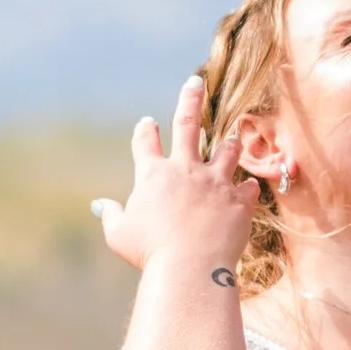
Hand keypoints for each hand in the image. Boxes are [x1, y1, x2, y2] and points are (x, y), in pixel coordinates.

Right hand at [95, 76, 260, 275]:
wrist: (189, 268)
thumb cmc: (149, 253)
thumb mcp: (119, 234)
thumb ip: (111, 215)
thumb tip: (101, 205)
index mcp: (153, 174)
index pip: (145, 143)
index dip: (145, 131)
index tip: (147, 123)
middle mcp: (185, 170)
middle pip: (187, 124)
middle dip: (190, 98)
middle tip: (195, 81)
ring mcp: (215, 182)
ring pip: (226, 150)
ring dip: (229, 143)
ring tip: (233, 137)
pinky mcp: (239, 201)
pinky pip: (247, 187)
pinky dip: (247, 188)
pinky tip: (249, 188)